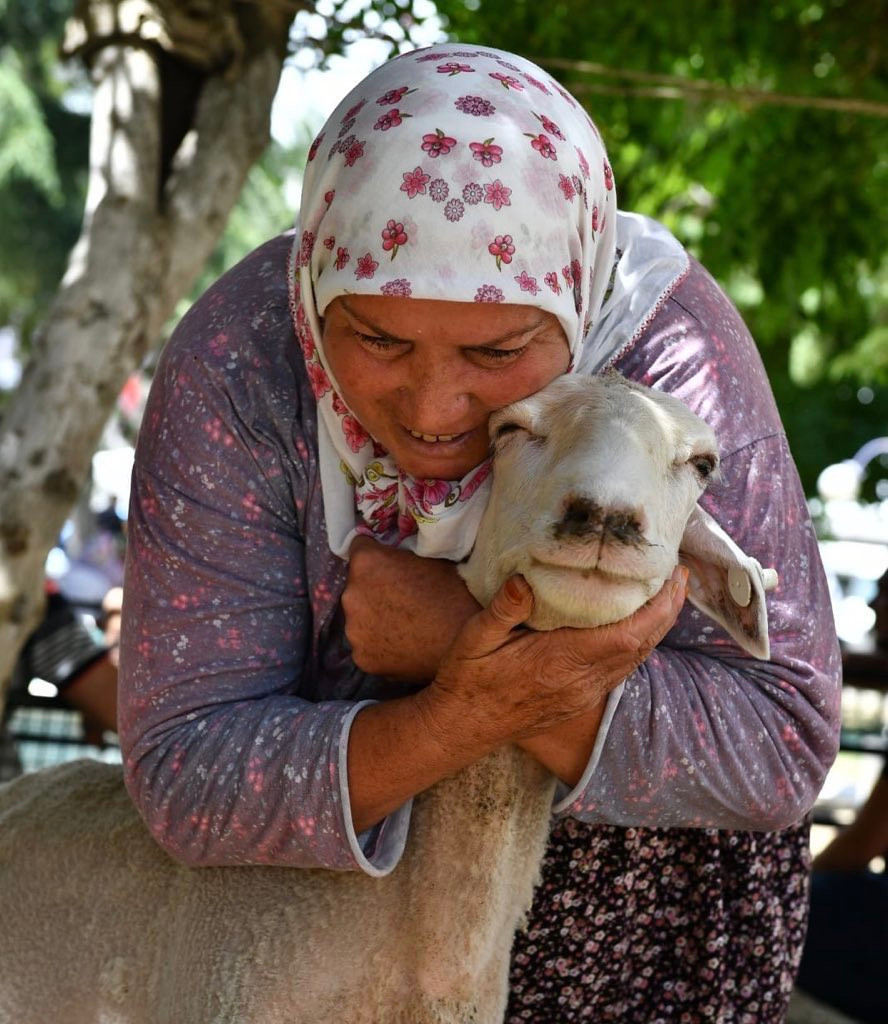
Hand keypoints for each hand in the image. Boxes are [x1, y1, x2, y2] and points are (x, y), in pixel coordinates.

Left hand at [342, 535, 480, 680]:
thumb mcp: (430, 560)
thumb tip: (394, 559)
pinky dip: (379, 646)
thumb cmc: (452, 596)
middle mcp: (351, 595)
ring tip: (402, 627)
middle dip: (373, 589)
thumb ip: (402, 556)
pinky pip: (366, 646)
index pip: (359, 548)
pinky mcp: (361, 658)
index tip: (387, 564)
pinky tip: (401, 646)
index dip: (375, 555)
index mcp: (367, 563)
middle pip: (356, 587)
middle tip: (399, 599)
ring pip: (359, 619)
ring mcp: (352, 630)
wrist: (464, 645)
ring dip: (374, 619)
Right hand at [420, 568, 688, 756]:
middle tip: (680, 575)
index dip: (658, 608)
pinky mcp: (581, 699)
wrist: (463, 726)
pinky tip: (638, 625)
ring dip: (658, 627)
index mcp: (561, 662)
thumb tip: (524, 579)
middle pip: (643, 646)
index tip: (672, 576)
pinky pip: (623, 669)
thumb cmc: (468, 678)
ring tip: (667, 593)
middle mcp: (582, 681)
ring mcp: (584, 693)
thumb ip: (502, 610)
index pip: (626, 636)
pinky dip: (640, 643)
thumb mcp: (474, 639)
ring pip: (636, 659)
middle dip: (668, 610)